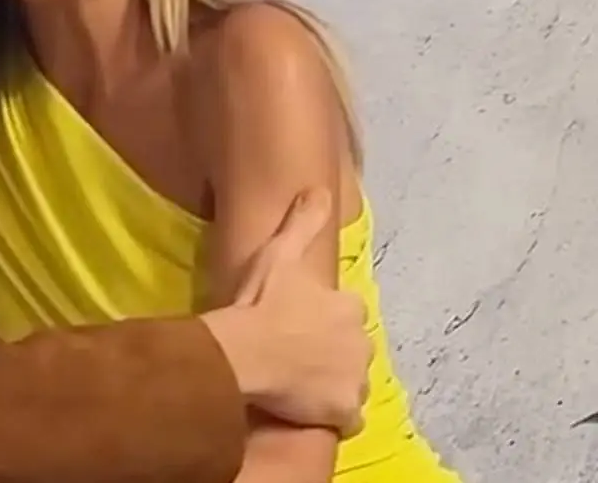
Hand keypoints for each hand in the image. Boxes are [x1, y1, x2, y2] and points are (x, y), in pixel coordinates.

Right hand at [207, 190, 371, 436]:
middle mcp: (362, 343)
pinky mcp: (345, 412)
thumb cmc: (261, 302)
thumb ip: (304, 221)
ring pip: (350, 383)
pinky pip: (346, 418)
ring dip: (332, 384)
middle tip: (297, 355)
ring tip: (298, 383)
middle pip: (352, 350)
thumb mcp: (280, 253)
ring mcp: (355, 381)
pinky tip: (306, 408)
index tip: (299, 322)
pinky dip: (332, 415)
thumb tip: (321, 189)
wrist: (246, 353)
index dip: (324, 320)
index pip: (347, 315)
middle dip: (333, 353)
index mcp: (349, 307)